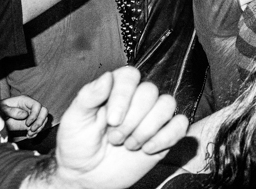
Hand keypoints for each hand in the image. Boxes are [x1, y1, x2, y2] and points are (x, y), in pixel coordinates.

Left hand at [0, 95, 48, 139]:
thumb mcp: (2, 108)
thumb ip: (11, 110)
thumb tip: (25, 115)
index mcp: (25, 101)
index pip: (37, 105)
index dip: (35, 115)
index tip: (27, 123)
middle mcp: (31, 107)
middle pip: (44, 112)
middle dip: (40, 122)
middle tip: (32, 129)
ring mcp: (32, 115)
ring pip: (44, 120)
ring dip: (39, 128)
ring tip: (29, 134)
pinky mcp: (31, 123)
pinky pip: (39, 127)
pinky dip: (36, 133)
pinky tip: (28, 135)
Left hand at [51, 67, 188, 188]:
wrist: (87, 178)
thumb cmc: (78, 147)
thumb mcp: (75, 121)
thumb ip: (88, 96)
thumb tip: (106, 77)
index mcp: (115, 91)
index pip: (130, 76)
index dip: (124, 96)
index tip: (111, 120)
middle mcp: (137, 100)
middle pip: (150, 91)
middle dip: (132, 120)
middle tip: (115, 138)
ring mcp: (153, 117)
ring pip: (168, 104)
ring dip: (147, 129)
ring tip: (130, 145)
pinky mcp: (165, 135)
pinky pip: (180, 125)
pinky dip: (166, 137)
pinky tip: (147, 149)